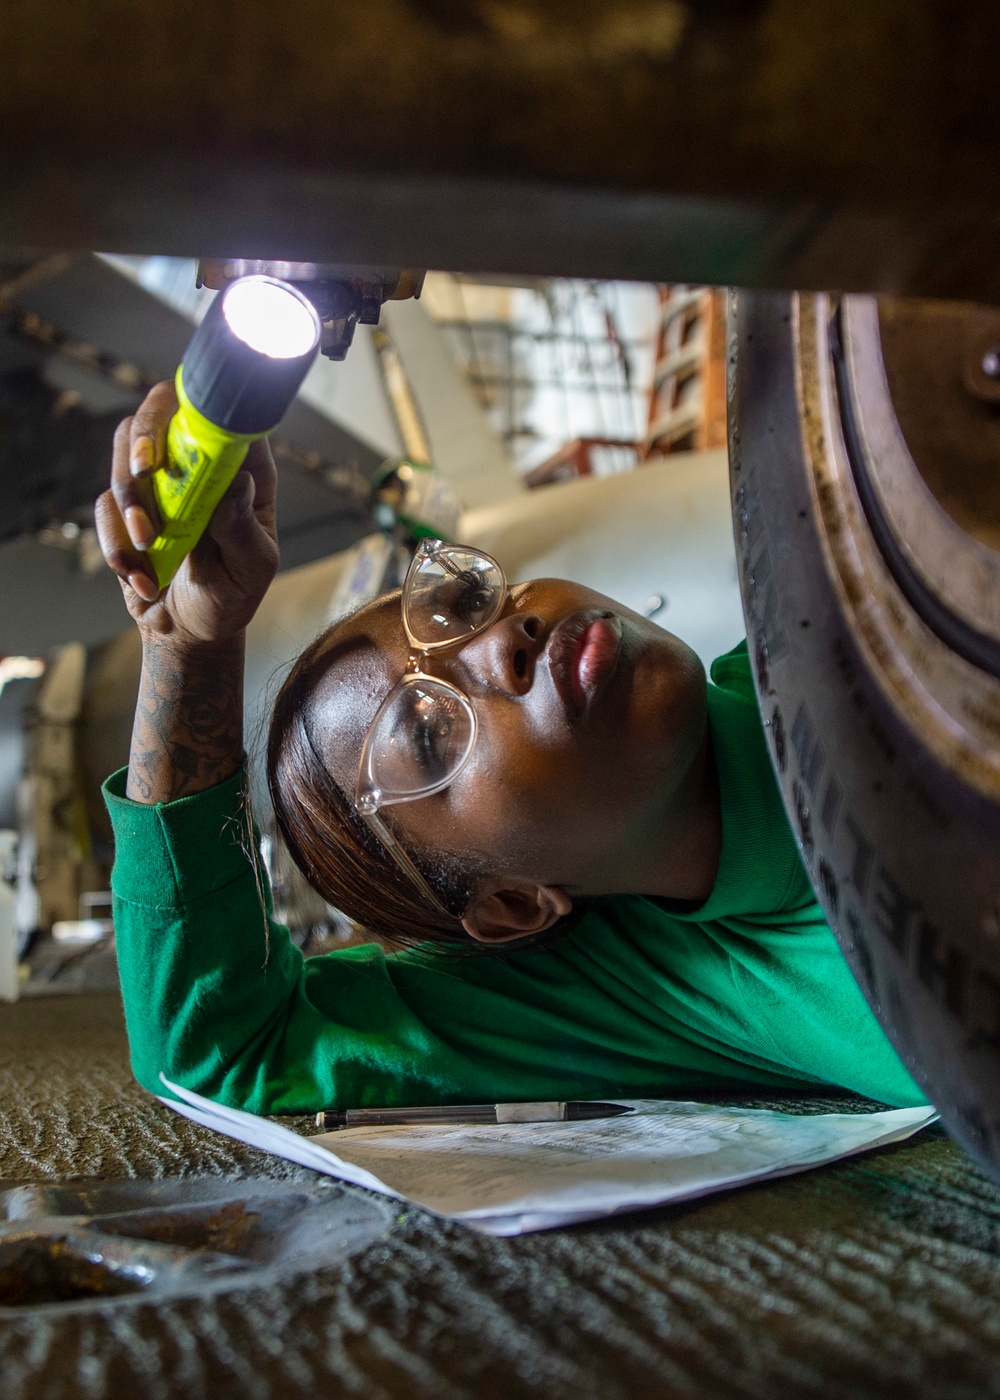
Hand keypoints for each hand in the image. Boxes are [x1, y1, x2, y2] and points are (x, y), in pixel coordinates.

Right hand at [95, 380, 279, 645]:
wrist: (191, 630)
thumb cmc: (233, 594)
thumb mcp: (251, 567)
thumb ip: (243, 528)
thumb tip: (238, 483)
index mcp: (243, 470)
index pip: (224, 414)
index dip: (201, 406)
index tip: (189, 431)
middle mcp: (198, 466)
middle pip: (160, 412)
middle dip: (143, 436)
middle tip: (143, 470)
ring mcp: (159, 483)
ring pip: (124, 454)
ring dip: (129, 501)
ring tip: (147, 546)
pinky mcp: (125, 508)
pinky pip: (105, 506)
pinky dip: (118, 544)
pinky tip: (143, 579)